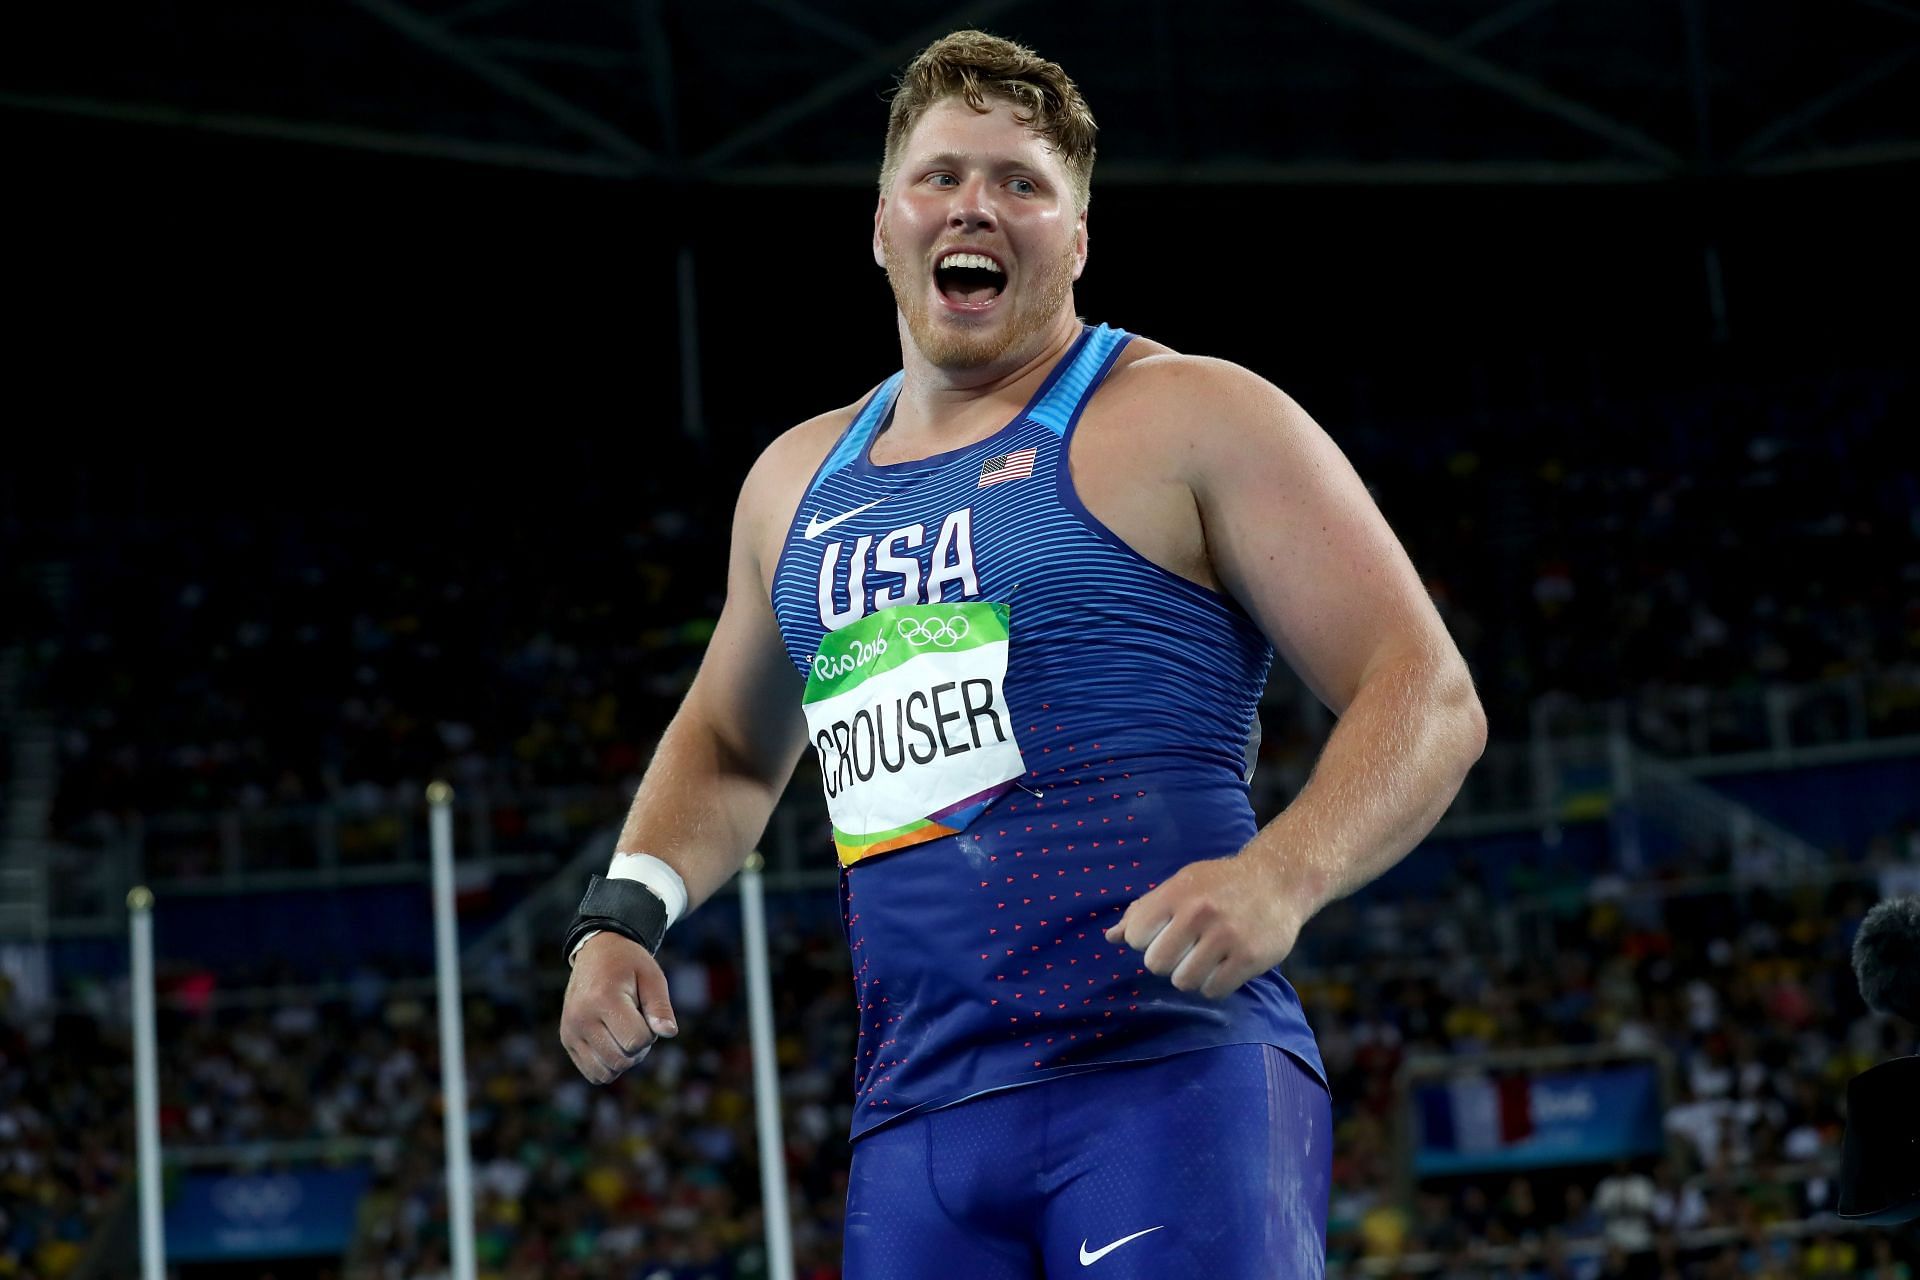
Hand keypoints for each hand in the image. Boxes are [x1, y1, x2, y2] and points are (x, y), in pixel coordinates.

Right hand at [559, 932, 678, 1083]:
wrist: (596, 952)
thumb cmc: (629, 964)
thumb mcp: (652, 977)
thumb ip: (661, 1007)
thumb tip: (670, 1033)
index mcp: (604, 999)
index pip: (636, 1041)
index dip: (650, 1033)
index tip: (645, 1013)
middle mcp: (581, 1018)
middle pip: (621, 1060)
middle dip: (639, 1048)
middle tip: (637, 1022)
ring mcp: (571, 1031)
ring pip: (606, 1073)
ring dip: (624, 1060)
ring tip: (624, 1033)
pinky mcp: (567, 1040)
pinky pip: (593, 1074)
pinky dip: (609, 1066)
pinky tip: (613, 1043)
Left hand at [1102, 854, 1310, 999]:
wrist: (1277, 881)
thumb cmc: (1219, 884)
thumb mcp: (1181, 884)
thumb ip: (1145, 910)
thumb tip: (1112, 937)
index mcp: (1178, 893)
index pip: (1136, 936)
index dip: (1145, 941)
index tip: (1161, 934)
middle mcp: (1200, 912)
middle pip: (1157, 964)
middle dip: (1166, 962)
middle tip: (1183, 951)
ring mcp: (1226, 936)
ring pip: (1184, 982)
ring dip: (1190, 976)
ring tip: (1203, 959)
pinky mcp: (1249, 957)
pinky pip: (1213, 990)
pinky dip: (1213, 985)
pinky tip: (1222, 967)